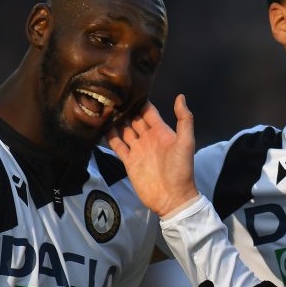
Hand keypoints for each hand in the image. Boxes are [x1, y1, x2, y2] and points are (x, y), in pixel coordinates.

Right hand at [107, 94, 198, 215]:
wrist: (172, 198)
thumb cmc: (181, 169)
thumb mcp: (186, 142)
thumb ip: (184, 119)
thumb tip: (180, 96)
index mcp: (162, 131)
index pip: (148, 111)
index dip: (139, 100)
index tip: (127, 88)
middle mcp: (148, 138)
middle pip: (133, 119)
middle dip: (123, 108)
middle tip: (109, 94)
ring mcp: (138, 149)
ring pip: (123, 130)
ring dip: (114, 120)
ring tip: (102, 107)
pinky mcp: (128, 161)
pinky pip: (117, 145)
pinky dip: (109, 136)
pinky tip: (99, 126)